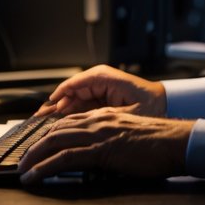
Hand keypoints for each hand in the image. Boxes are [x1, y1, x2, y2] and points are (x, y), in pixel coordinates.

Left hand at [18, 108, 192, 183]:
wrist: (176, 142)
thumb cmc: (161, 143)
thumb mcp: (130, 137)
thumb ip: (112, 141)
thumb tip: (99, 157)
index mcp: (106, 116)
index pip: (68, 122)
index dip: (49, 134)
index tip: (38, 146)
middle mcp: (98, 121)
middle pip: (56, 130)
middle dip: (35, 146)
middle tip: (23, 161)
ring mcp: (98, 134)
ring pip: (55, 142)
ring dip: (33, 157)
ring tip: (23, 171)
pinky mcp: (101, 150)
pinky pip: (64, 158)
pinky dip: (44, 167)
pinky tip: (35, 177)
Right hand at [34, 65, 166, 116]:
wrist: (167, 104)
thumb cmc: (152, 104)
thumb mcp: (128, 111)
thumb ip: (104, 115)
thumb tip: (81, 122)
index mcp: (103, 77)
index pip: (73, 85)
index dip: (57, 98)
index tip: (44, 110)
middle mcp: (98, 81)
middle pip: (69, 94)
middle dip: (53, 107)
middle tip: (38, 122)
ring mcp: (98, 90)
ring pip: (72, 102)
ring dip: (59, 113)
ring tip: (43, 126)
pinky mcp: (100, 100)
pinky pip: (80, 107)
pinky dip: (69, 116)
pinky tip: (59, 126)